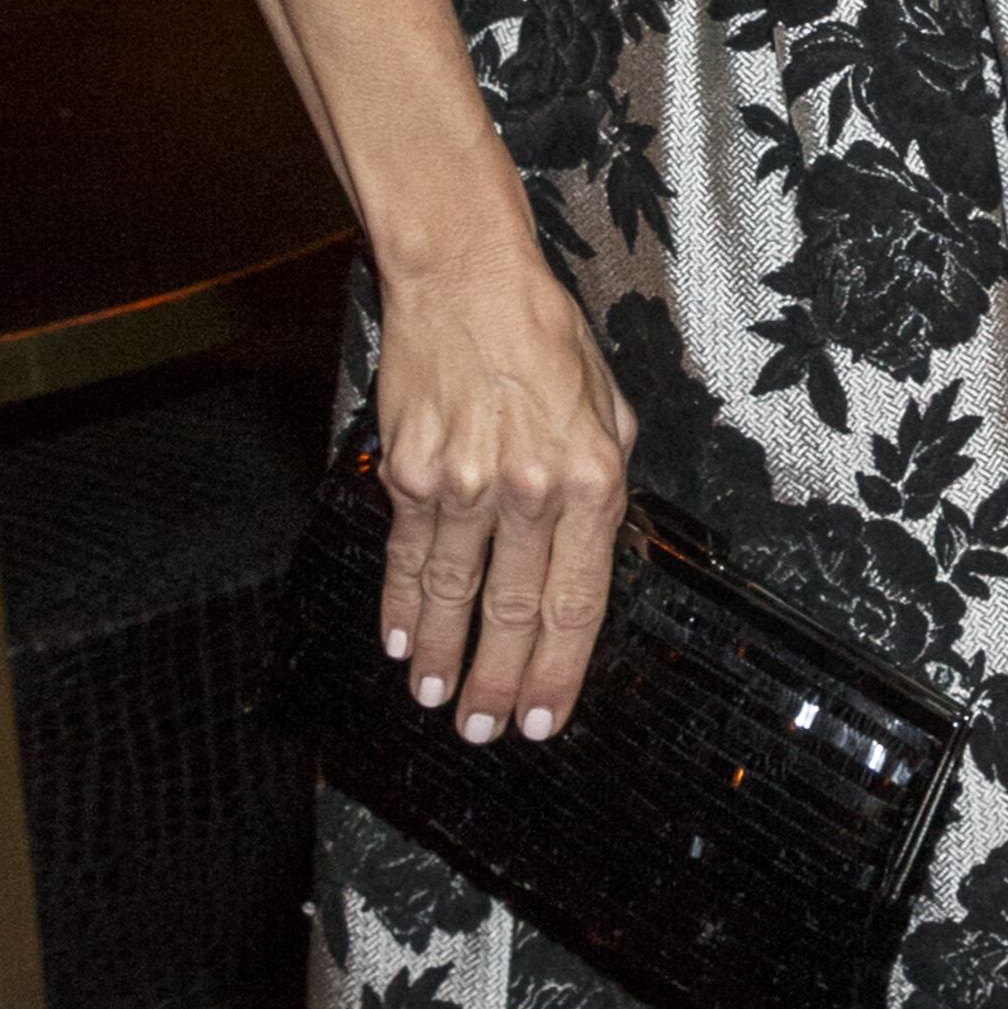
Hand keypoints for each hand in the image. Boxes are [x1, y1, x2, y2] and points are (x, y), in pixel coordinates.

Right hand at [369, 248, 633, 736]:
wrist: (465, 278)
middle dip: (499, 685)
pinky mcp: (410, 472)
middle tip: (483, 730)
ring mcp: (464, 486)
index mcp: (591, 480)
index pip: (578, 603)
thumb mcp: (609, 403)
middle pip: (515, 615)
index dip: (560, 672)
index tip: (545, 717)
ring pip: (453, 596)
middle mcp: (528, 491)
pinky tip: (398, 642)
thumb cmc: (543, 334)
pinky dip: (400, 605)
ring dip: (442, 658)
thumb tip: (594, 540)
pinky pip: (406, 556)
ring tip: (436, 701)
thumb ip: (604, 477)